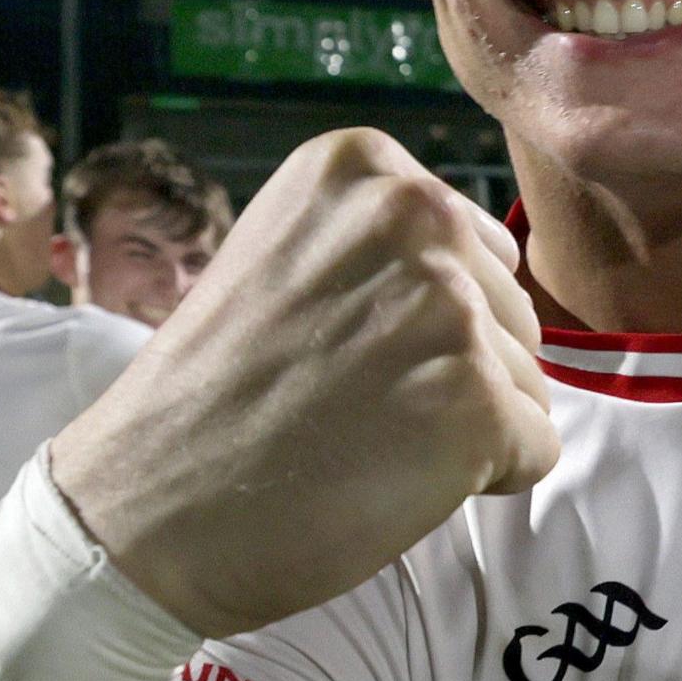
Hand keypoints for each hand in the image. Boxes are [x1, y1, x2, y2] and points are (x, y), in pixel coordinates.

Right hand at [49, 129, 556, 636]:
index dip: (419, 324)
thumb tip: (493, 270)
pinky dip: (483, 481)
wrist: (144, 512)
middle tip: (342, 403)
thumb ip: (390, 249)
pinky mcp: (476, 402)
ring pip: (526, 382)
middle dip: (448, 371)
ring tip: (354, 437)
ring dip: (461, 426)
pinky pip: (537, 450)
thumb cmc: (215, 399)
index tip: (330, 348)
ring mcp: (450, 308)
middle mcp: (415, 216)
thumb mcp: (292, 260)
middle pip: (511, 314)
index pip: (475, 253)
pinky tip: (389, 480)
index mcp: (364, 168)